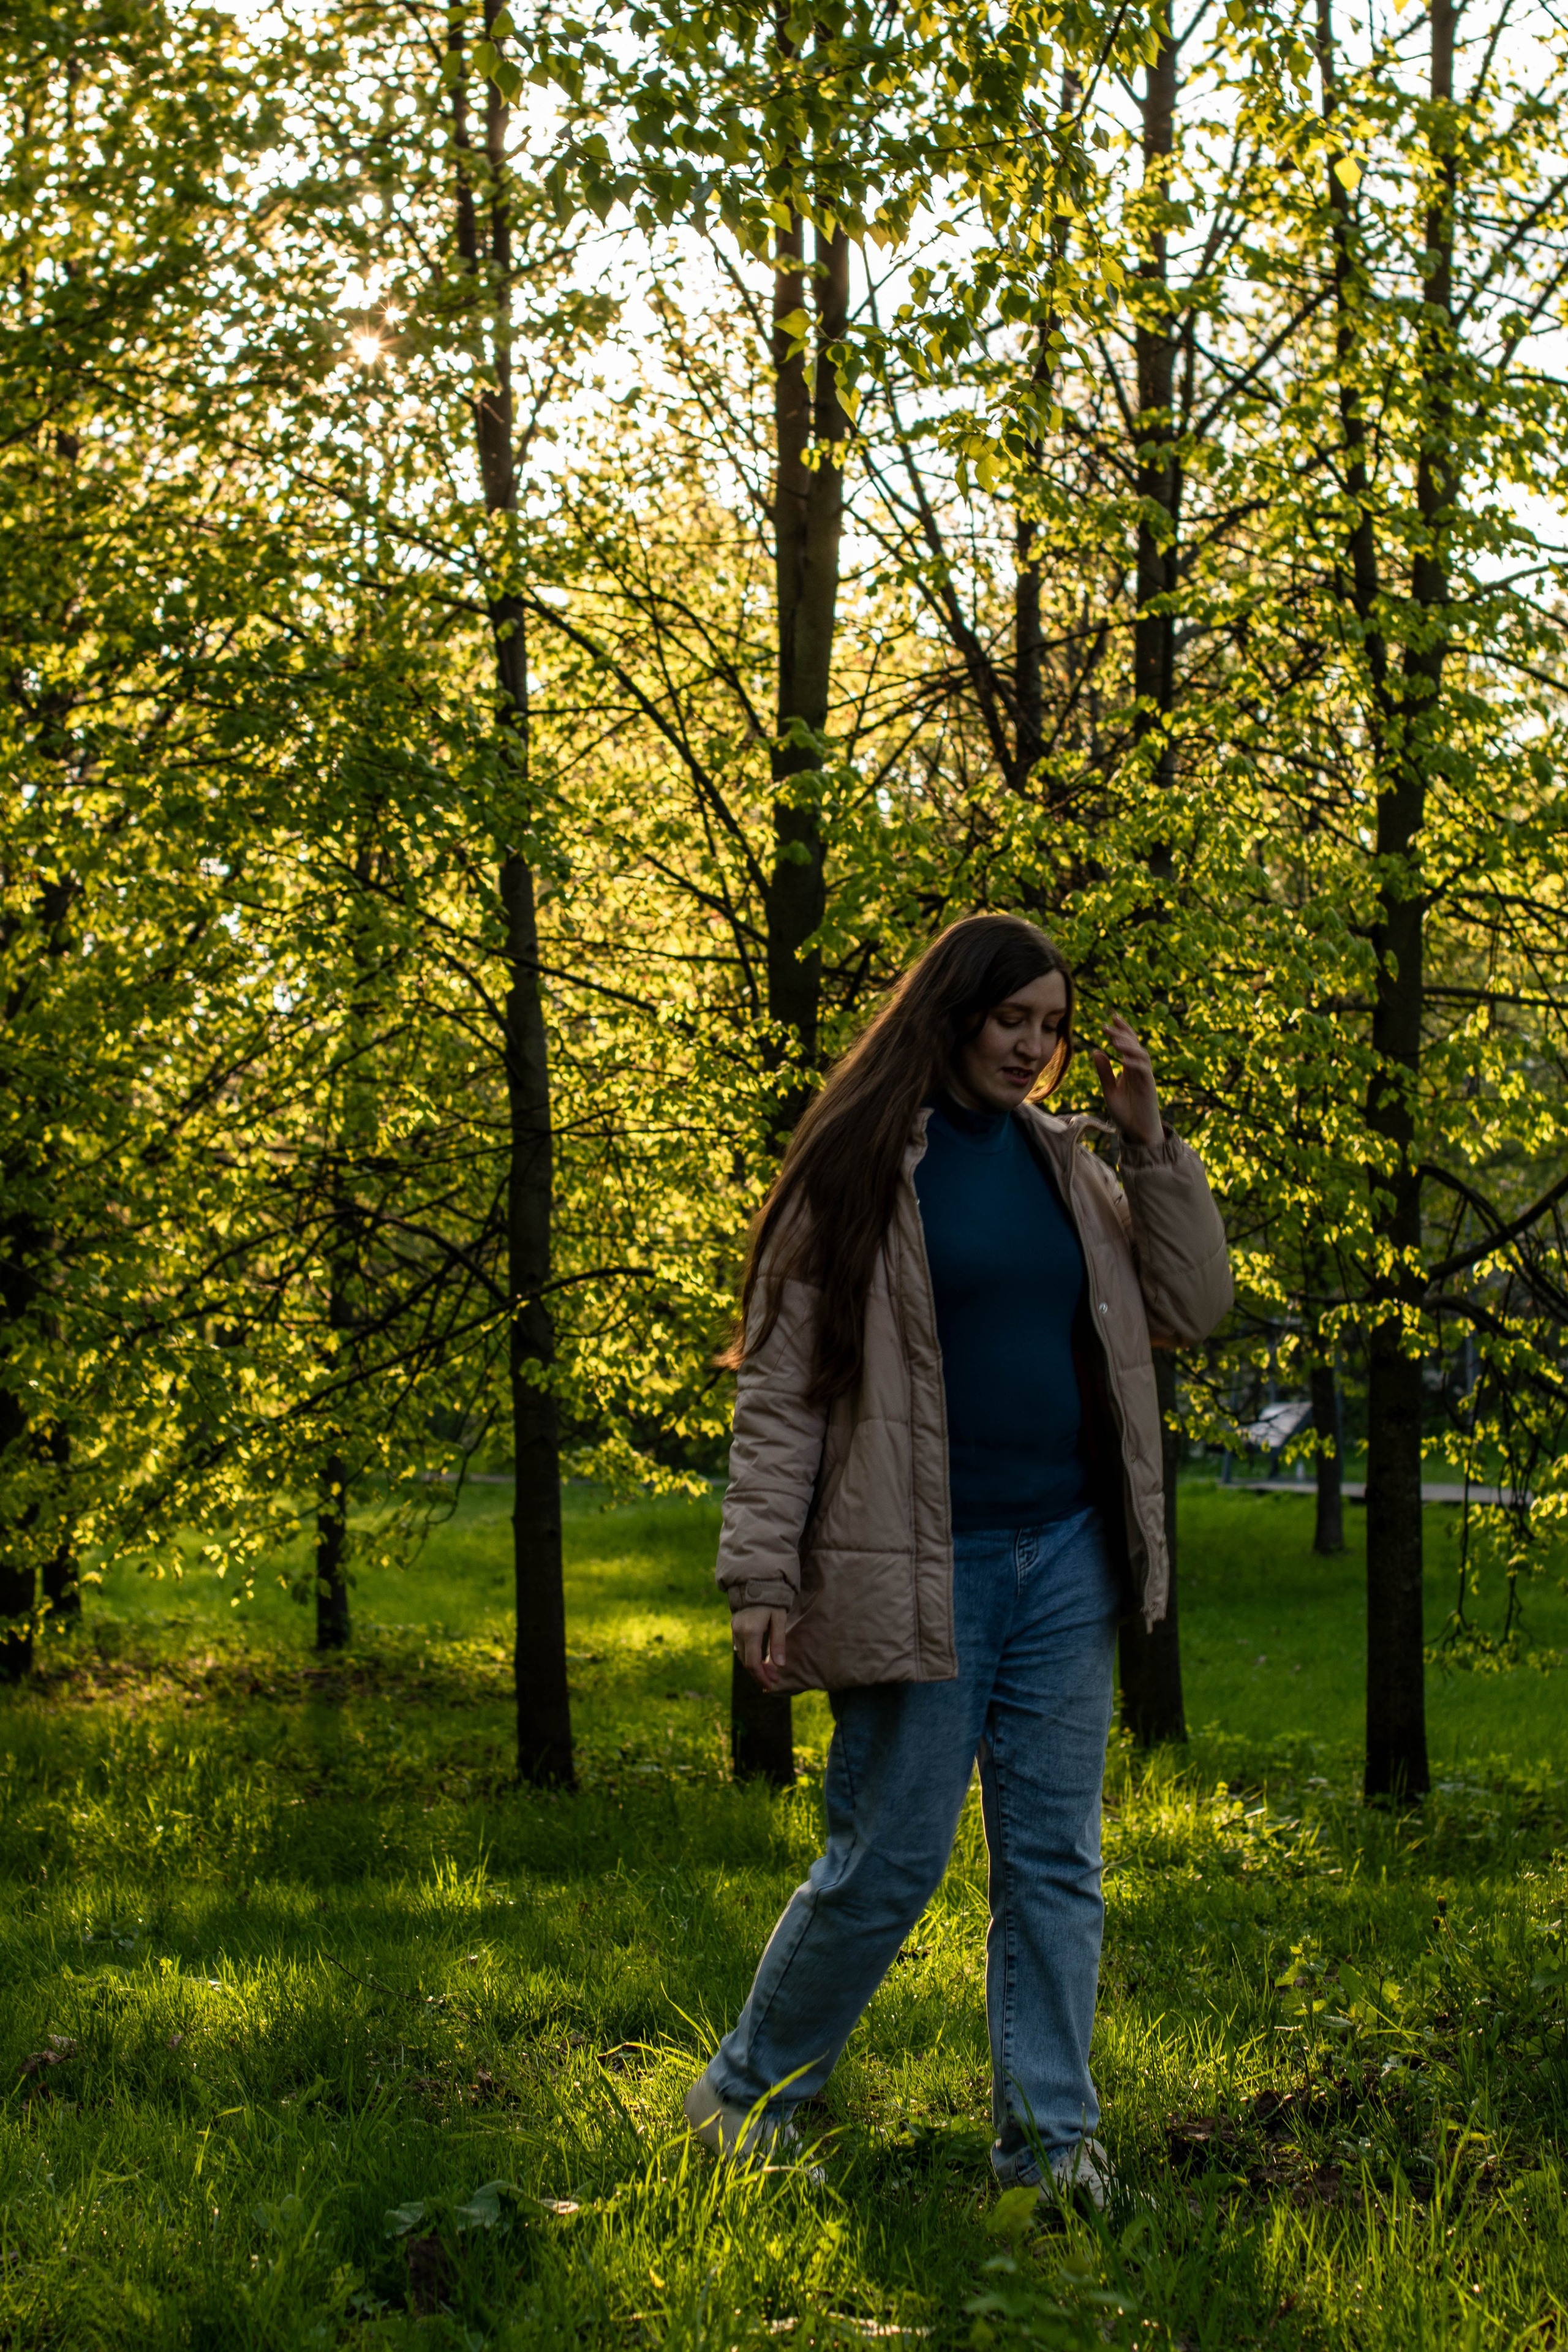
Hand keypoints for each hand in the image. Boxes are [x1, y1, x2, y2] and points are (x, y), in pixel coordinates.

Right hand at [731, 1604, 788, 1689]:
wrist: (755, 1581)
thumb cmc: (772, 1599)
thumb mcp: (779, 1619)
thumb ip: (778, 1642)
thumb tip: (779, 1665)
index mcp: (751, 1632)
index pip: (753, 1663)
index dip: (762, 1677)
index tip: (771, 1684)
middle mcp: (739, 1633)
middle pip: (746, 1663)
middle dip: (760, 1674)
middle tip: (774, 1679)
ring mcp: (734, 1630)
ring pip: (742, 1656)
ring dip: (754, 1666)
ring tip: (769, 1670)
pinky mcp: (734, 1627)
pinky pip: (740, 1647)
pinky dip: (749, 1656)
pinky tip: (760, 1658)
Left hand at [1090, 1016, 1163, 1149]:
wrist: (1138, 1132)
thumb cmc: (1125, 1113)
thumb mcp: (1109, 1091)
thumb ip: (1104, 1072)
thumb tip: (1095, 1051)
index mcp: (1130, 1068)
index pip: (1128, 1043)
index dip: (1122, 1029)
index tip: (1111, 1017)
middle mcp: (1139, 1070)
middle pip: (1134, 1045)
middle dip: (1122, 1033)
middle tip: (1107, 1025)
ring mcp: (1145, 1078)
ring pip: (1141, 1055)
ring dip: (1128, 1046)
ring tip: (1113, 1041)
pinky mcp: (1149, 1088)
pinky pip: (1144, 1072)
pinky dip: (1134, 1064)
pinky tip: (1122, 1060)